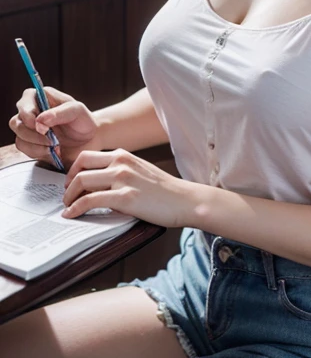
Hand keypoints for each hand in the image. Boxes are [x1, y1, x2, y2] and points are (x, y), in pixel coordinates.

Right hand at [9, 86, 99, 169]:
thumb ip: (59, 113)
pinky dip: (38, 153)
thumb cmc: (82, 120)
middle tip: (51, 140)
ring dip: (36, 145)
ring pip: (19, 138)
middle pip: (16, 122)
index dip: (28, 114)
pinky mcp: (31, 143)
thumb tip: (39, 120)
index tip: (41, 126)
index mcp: (41, 97)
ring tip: (55, 146)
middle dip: (32, 134)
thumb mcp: (76, 111)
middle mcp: (32, 111)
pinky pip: (24, 149)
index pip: (25, 101)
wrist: (89, 139)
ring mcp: (29, 129)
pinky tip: (52, 152)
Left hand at [61, 149, 196, 226]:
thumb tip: (97, 186)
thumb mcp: (139, 171)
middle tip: (66, 196)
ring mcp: (122, 178)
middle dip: (67, 183)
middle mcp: (121, 162)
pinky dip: (76, 209)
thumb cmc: (164, 190)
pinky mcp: (125, 197)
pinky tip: (72, 215)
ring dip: (69, 197)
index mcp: (124, 155)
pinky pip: (90, 201)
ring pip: (81, 181)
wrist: (184, 200)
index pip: (87, 156)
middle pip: (80, 166)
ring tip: (68, 208)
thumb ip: (120, 172)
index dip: (73, 170)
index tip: (70, 183)